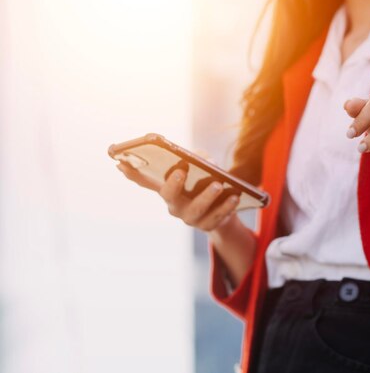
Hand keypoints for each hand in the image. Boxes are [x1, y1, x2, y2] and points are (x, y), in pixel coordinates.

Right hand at [116, 152, 239, 232]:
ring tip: (218, 184)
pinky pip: (217, 217)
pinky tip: (235, 196)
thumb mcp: (202, 165)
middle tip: (180, 171)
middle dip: (173, 183)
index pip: (144, 180)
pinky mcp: (207, 225)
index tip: (120, 162)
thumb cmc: (207, 181)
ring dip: (207, 196)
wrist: (225, 208)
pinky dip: (226, 206)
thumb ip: (200, 157)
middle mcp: (174, 204)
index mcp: (167, 188)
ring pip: (196, 208)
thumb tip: (205, 160)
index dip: (131, 173)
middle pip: (168, 195)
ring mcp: (189, 217)